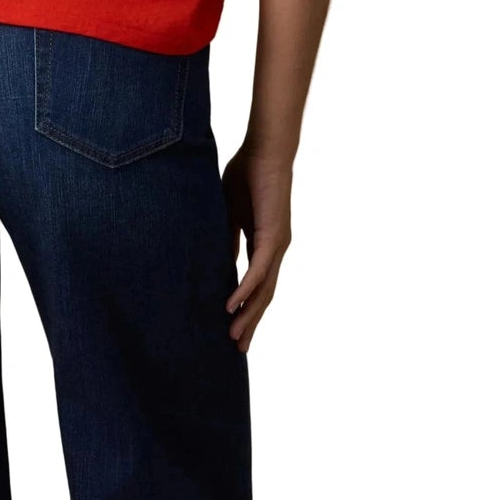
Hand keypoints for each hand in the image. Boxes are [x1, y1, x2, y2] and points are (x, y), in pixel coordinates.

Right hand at [220, 143, 292, 352]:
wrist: (266, 150)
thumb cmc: (248, 172)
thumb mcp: (231, 211)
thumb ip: (229, 236)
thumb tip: (222, 260)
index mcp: (266, 243)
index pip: (258, 284)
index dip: (246, 307)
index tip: (234, 328)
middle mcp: (276, 249)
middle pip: (264, 296)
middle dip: (251, 323)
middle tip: (238, 349)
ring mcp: (277, 245)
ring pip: (264, 290)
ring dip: (249, 316)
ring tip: (234, 339)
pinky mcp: (273, 237)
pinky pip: (258, 271)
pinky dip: (245, 291)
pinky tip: (232, 308)